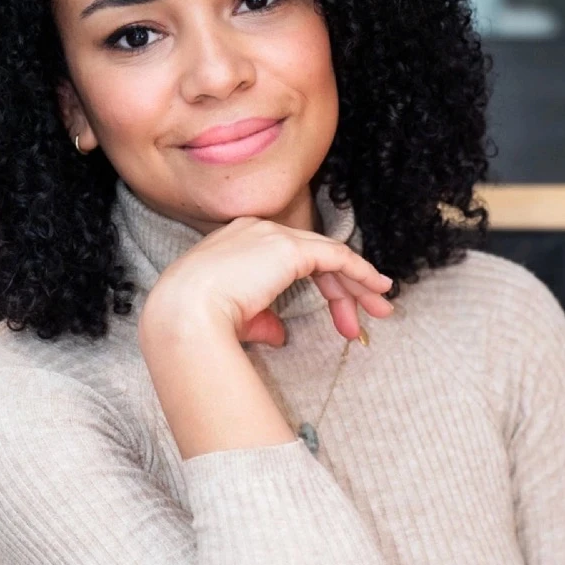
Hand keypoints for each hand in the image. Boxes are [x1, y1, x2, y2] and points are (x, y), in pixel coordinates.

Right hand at [142, 216, 393, 347]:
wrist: (183, 314)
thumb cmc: (197, 321)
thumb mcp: (234, 318)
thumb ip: (261, 320)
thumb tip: (280, 334)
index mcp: (237, 242)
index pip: (290, 259)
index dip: (318, 287)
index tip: (337, 316)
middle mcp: (256, 231)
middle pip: (313, 256)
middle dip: (344, 288)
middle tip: (366, 316)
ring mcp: (273, 236)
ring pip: (329, 256)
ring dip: (357, 285)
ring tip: (381, 310)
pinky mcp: (290, 248)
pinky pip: (337, 256)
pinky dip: (360, 272)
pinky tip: (377, 290)